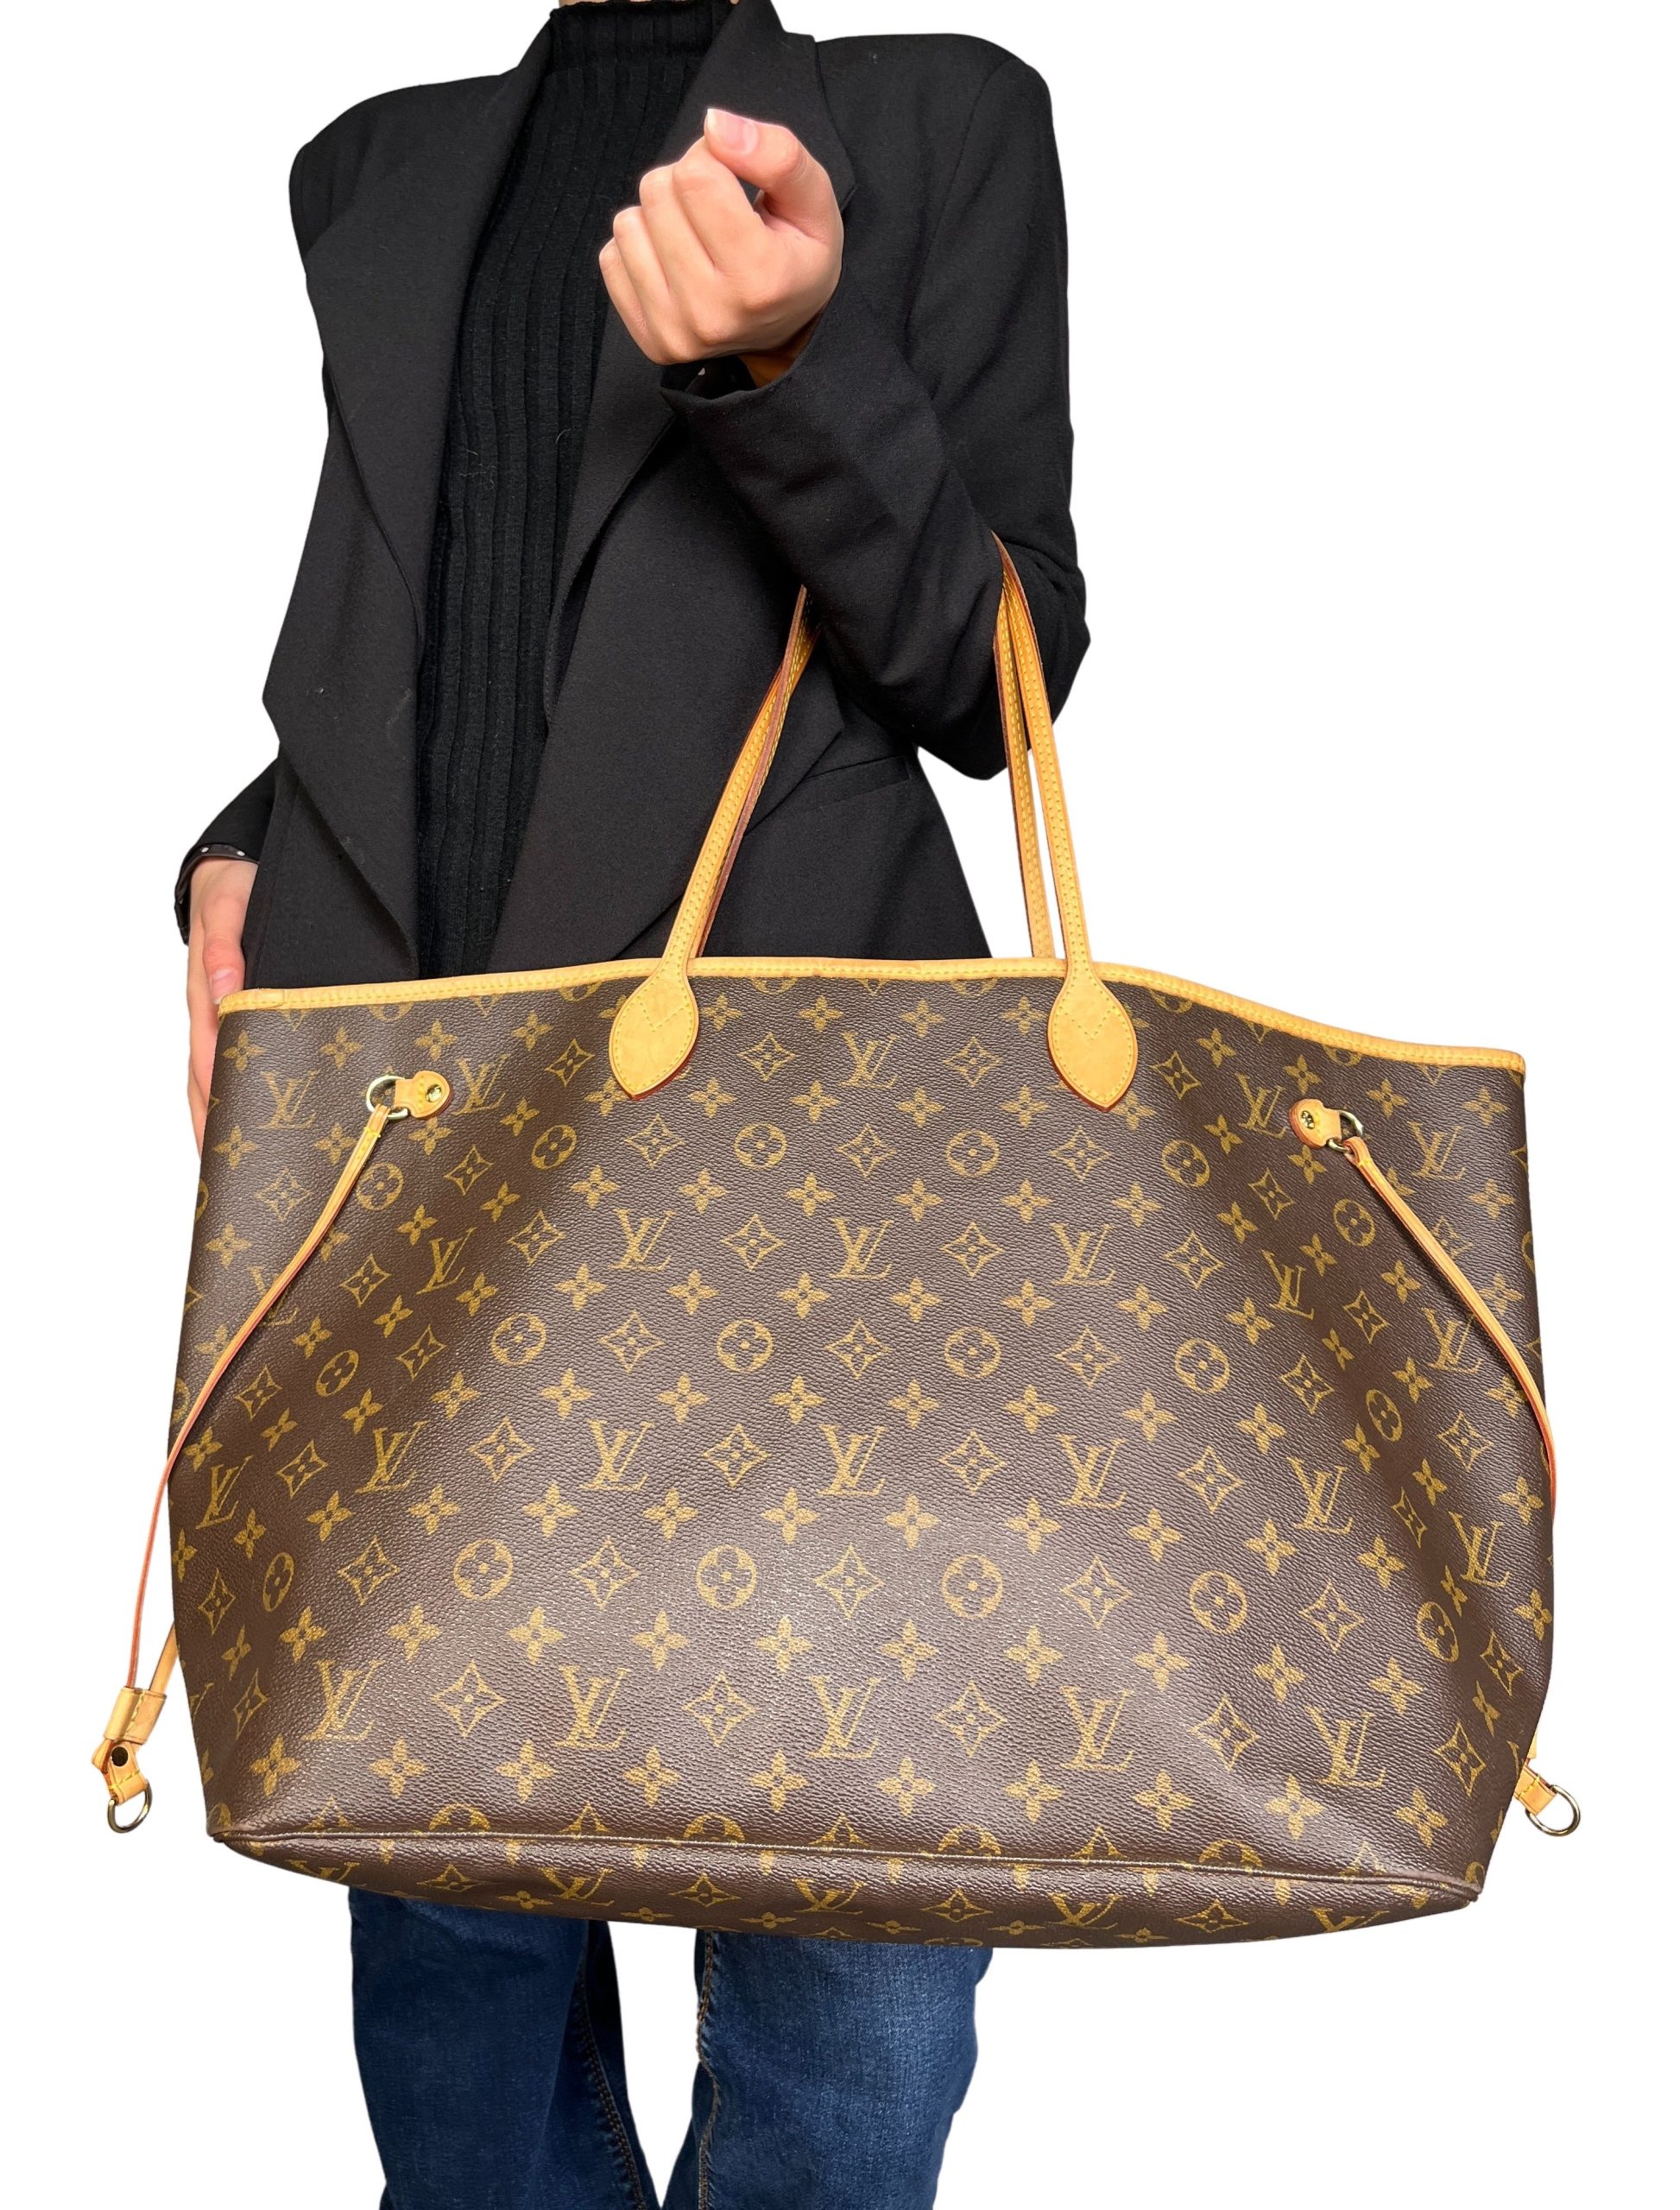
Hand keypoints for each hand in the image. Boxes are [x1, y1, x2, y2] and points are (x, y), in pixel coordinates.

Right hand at [187, 857, 256, 1147]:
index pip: (211, 1059)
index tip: (228, 1140)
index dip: (219, 1101)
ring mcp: (221, 1024)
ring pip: (213, 1084)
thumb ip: (226, 942)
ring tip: (242, 1173)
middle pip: (205, 1086)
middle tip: (239, 1179)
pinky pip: (230, 1069)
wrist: (231, 875)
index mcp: (209, 996)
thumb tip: (224, 985)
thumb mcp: (230, 905)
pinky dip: (236, 1101)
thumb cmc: (234, 892)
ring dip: (224, 1125)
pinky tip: (256, 1129)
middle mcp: (211, 1017)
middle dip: (219, 1131)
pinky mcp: (234, 1023)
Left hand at [600, 107, 841, 382]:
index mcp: (761, 278)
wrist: (786, 331)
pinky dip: (641, 248)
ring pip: (628, 223)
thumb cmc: (798, 258)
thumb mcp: (813, 201)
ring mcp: (677, 332)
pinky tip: (675, 261)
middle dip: (683, 184)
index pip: (695, 176)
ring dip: (659, 216)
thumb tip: (714, 124)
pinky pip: (611, 258)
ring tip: (696, 237)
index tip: (733, 178)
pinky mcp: (650, 339)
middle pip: (657, 192)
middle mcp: (714, 313)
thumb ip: (777, 155)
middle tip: (715, 211)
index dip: (710, 156)